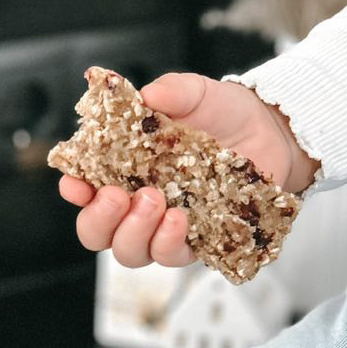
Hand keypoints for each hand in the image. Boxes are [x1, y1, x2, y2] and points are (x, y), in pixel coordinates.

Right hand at [58, 71, 317, 268]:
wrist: (272, 133)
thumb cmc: (226, 115)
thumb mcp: (195, 93)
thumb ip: (171, 90)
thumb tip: (147, 94)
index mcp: (124, 167)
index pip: (84, 188)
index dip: (74, 189)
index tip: (76, 183)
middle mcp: (136, 203)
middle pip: (97, 232)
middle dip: (100, 220)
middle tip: (117, 196)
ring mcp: (164, 226)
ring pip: (130, 252)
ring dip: (134, 232)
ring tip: (154, 201)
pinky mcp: (197, 241)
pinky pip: (173, 257)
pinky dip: (170, 242)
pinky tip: (180, 219)